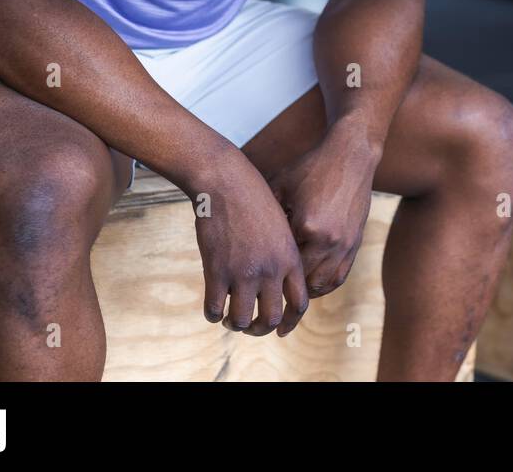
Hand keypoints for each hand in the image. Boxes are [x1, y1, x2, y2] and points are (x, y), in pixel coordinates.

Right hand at [190, 150, 309, 337]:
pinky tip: (213, 308)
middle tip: (249, 326)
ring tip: (230, 317)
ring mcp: (244, 272)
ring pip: (242, 320)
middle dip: (260, 329)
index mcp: (290, 258)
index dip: (290, 323)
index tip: (281, 331)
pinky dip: (213, 314)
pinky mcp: (217, 271)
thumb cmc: (253, 200)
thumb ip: (282, 254)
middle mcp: (271, 270)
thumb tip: (278, 282)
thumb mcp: (280, 226)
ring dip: (235, 324)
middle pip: (271, 318)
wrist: (227, 182)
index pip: (300, 304)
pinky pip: (215, 309)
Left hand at [268, 120, 379, 299]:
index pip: (282, 266)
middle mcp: (329, 240)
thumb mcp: (281, 186)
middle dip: (284, 292)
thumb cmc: (311, 168)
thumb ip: (263, 212)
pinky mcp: (355, 242)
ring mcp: (345, 244)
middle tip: (266, 297)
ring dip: (305, 294)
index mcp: (307, 227)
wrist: (350, 156)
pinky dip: (324, 285)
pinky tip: (310, 286)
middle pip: (301, 282)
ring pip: (323, 284)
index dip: (266, 277)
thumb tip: (238, 233)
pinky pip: (339, 276)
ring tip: (287, 298)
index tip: (251, 283)